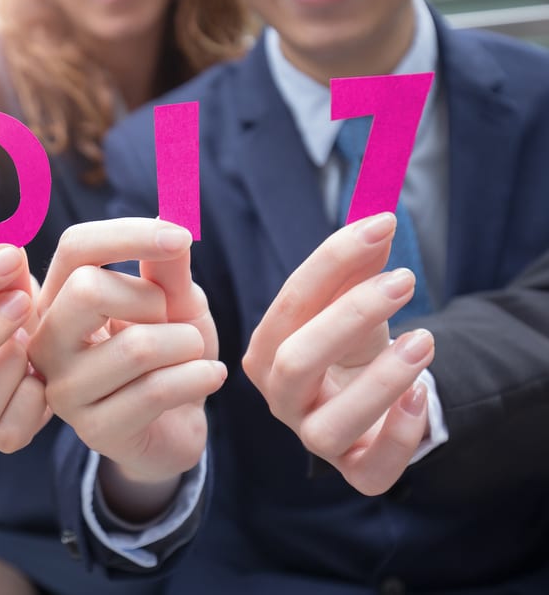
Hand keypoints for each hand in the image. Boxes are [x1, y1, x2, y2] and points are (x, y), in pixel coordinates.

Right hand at [0, 245, 50, 453]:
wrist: (36, 340)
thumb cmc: (8, 302)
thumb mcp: (2, 281)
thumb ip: (3, 268)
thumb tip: (10, 255)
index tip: (8, 257)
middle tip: (21, 302)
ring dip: (9, 370)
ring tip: (29, 342)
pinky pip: (9, 435)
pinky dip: (33, 401)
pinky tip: (40, 373)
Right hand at [30, 219, 225, 519]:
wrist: (176, 425)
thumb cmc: (170, 354)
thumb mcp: (175, 302)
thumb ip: (168, 267)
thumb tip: (167, 218)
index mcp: (57, 297)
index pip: (75, 246)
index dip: (128, 234)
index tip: (181, 237)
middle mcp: (47, 341)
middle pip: (88, 289)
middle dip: (153, 300)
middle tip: (171, 321)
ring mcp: (64, 389)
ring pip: (135, 347)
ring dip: (187, 345)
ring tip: (194, 354)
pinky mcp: (95, 430)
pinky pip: (156, 391)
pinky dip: (199, 377)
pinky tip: (208, 377)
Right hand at [242, 212, 434, 495]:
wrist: (369, 397)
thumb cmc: (349, 344)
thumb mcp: (349, 301)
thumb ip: (357, 265)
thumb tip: (377, 223)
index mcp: (267, 350)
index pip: (290, 303)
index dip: (332, 261)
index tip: (380, 225)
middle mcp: (281, 397)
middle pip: (295, 363)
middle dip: (349, 317)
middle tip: (404, 280)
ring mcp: (313, 437)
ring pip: (328, 426)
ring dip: (381, 381)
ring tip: (425, 339)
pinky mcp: (355, 469)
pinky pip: (371, 468)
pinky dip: (400, 434)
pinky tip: (421, 394)